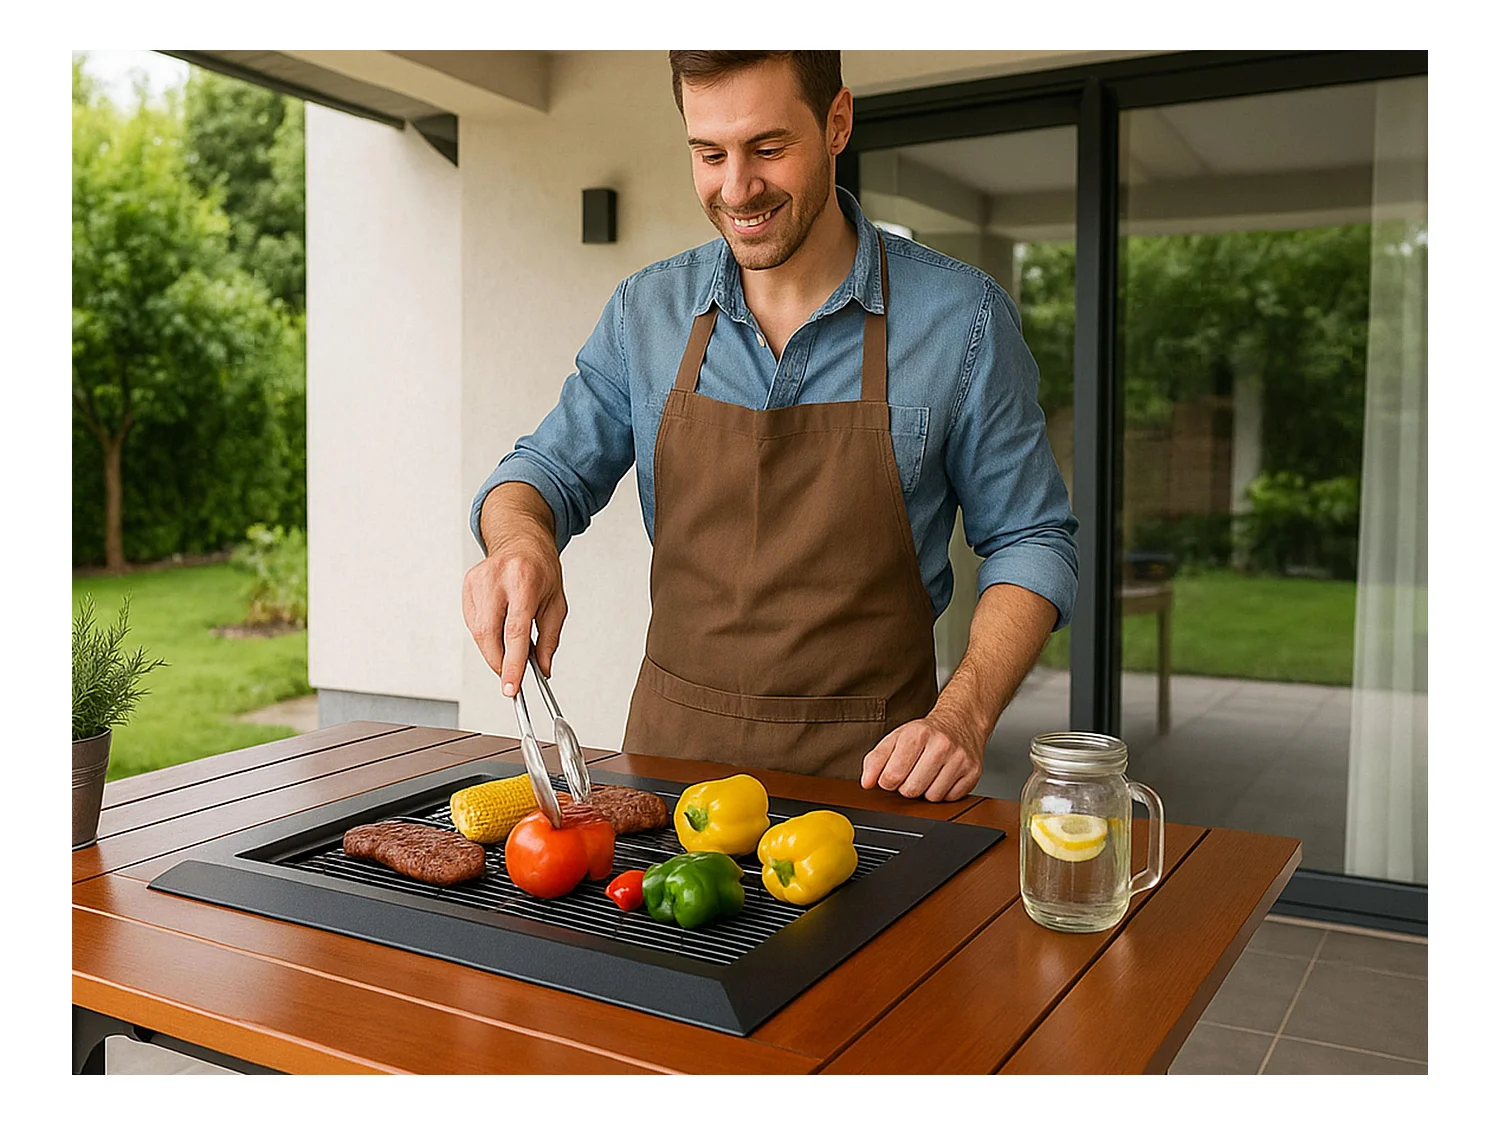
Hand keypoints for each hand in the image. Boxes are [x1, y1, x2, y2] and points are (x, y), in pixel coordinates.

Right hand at [462, 535, 566, 697]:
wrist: (521, 540)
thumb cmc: (541, 569)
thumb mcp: (557, 603)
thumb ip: (550, 639)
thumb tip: (542, 669)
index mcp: (524, 581)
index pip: (515, 631)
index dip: (512, 664)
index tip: (511, 687)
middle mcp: (497, 578)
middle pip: (490, 634)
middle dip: (498, 662)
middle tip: (510, 676)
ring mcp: (478, 580)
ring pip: (478, 631)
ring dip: (492, 649)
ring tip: (509, 649)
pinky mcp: (468, 584)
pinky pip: (472, 622)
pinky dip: (485, 635)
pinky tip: (498, 629)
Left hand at [860, 710, 983, 801]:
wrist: (962, 721)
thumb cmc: (926, 733)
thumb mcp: (896, 738)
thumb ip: (875, 760)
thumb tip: (867, 783)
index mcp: (917, 734)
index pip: (892, 775)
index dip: (887, 781)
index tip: (892, 775)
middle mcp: (941, 745)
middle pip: (911, 789)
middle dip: (906, 787)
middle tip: (912, 773)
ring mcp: (960, 759)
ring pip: (931, 797)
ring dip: (926, 791)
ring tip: (928, 774)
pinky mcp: (973, 772)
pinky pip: (950, 799)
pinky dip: (943, 793)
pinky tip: (943, 777)